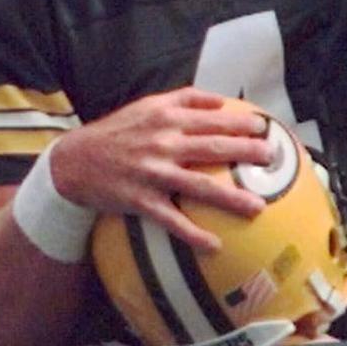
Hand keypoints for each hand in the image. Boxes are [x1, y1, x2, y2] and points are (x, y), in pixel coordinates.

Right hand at [49, 88, 272, 251]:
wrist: (74, 161)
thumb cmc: (116, 132)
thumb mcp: (147, 105)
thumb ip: (184, 99)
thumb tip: (221, 99)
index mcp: (165, 118)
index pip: (211, 118)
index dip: (240, 121)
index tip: (264, 126)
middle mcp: (162, 143)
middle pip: (213, 148)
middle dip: (247, 152)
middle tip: (272, 159)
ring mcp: (152, 173)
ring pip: (199, 186)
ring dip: (230, 198)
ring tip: (258, 207)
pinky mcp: (140, 200)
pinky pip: (171, 219)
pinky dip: (192, 233)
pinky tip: (214, 246)